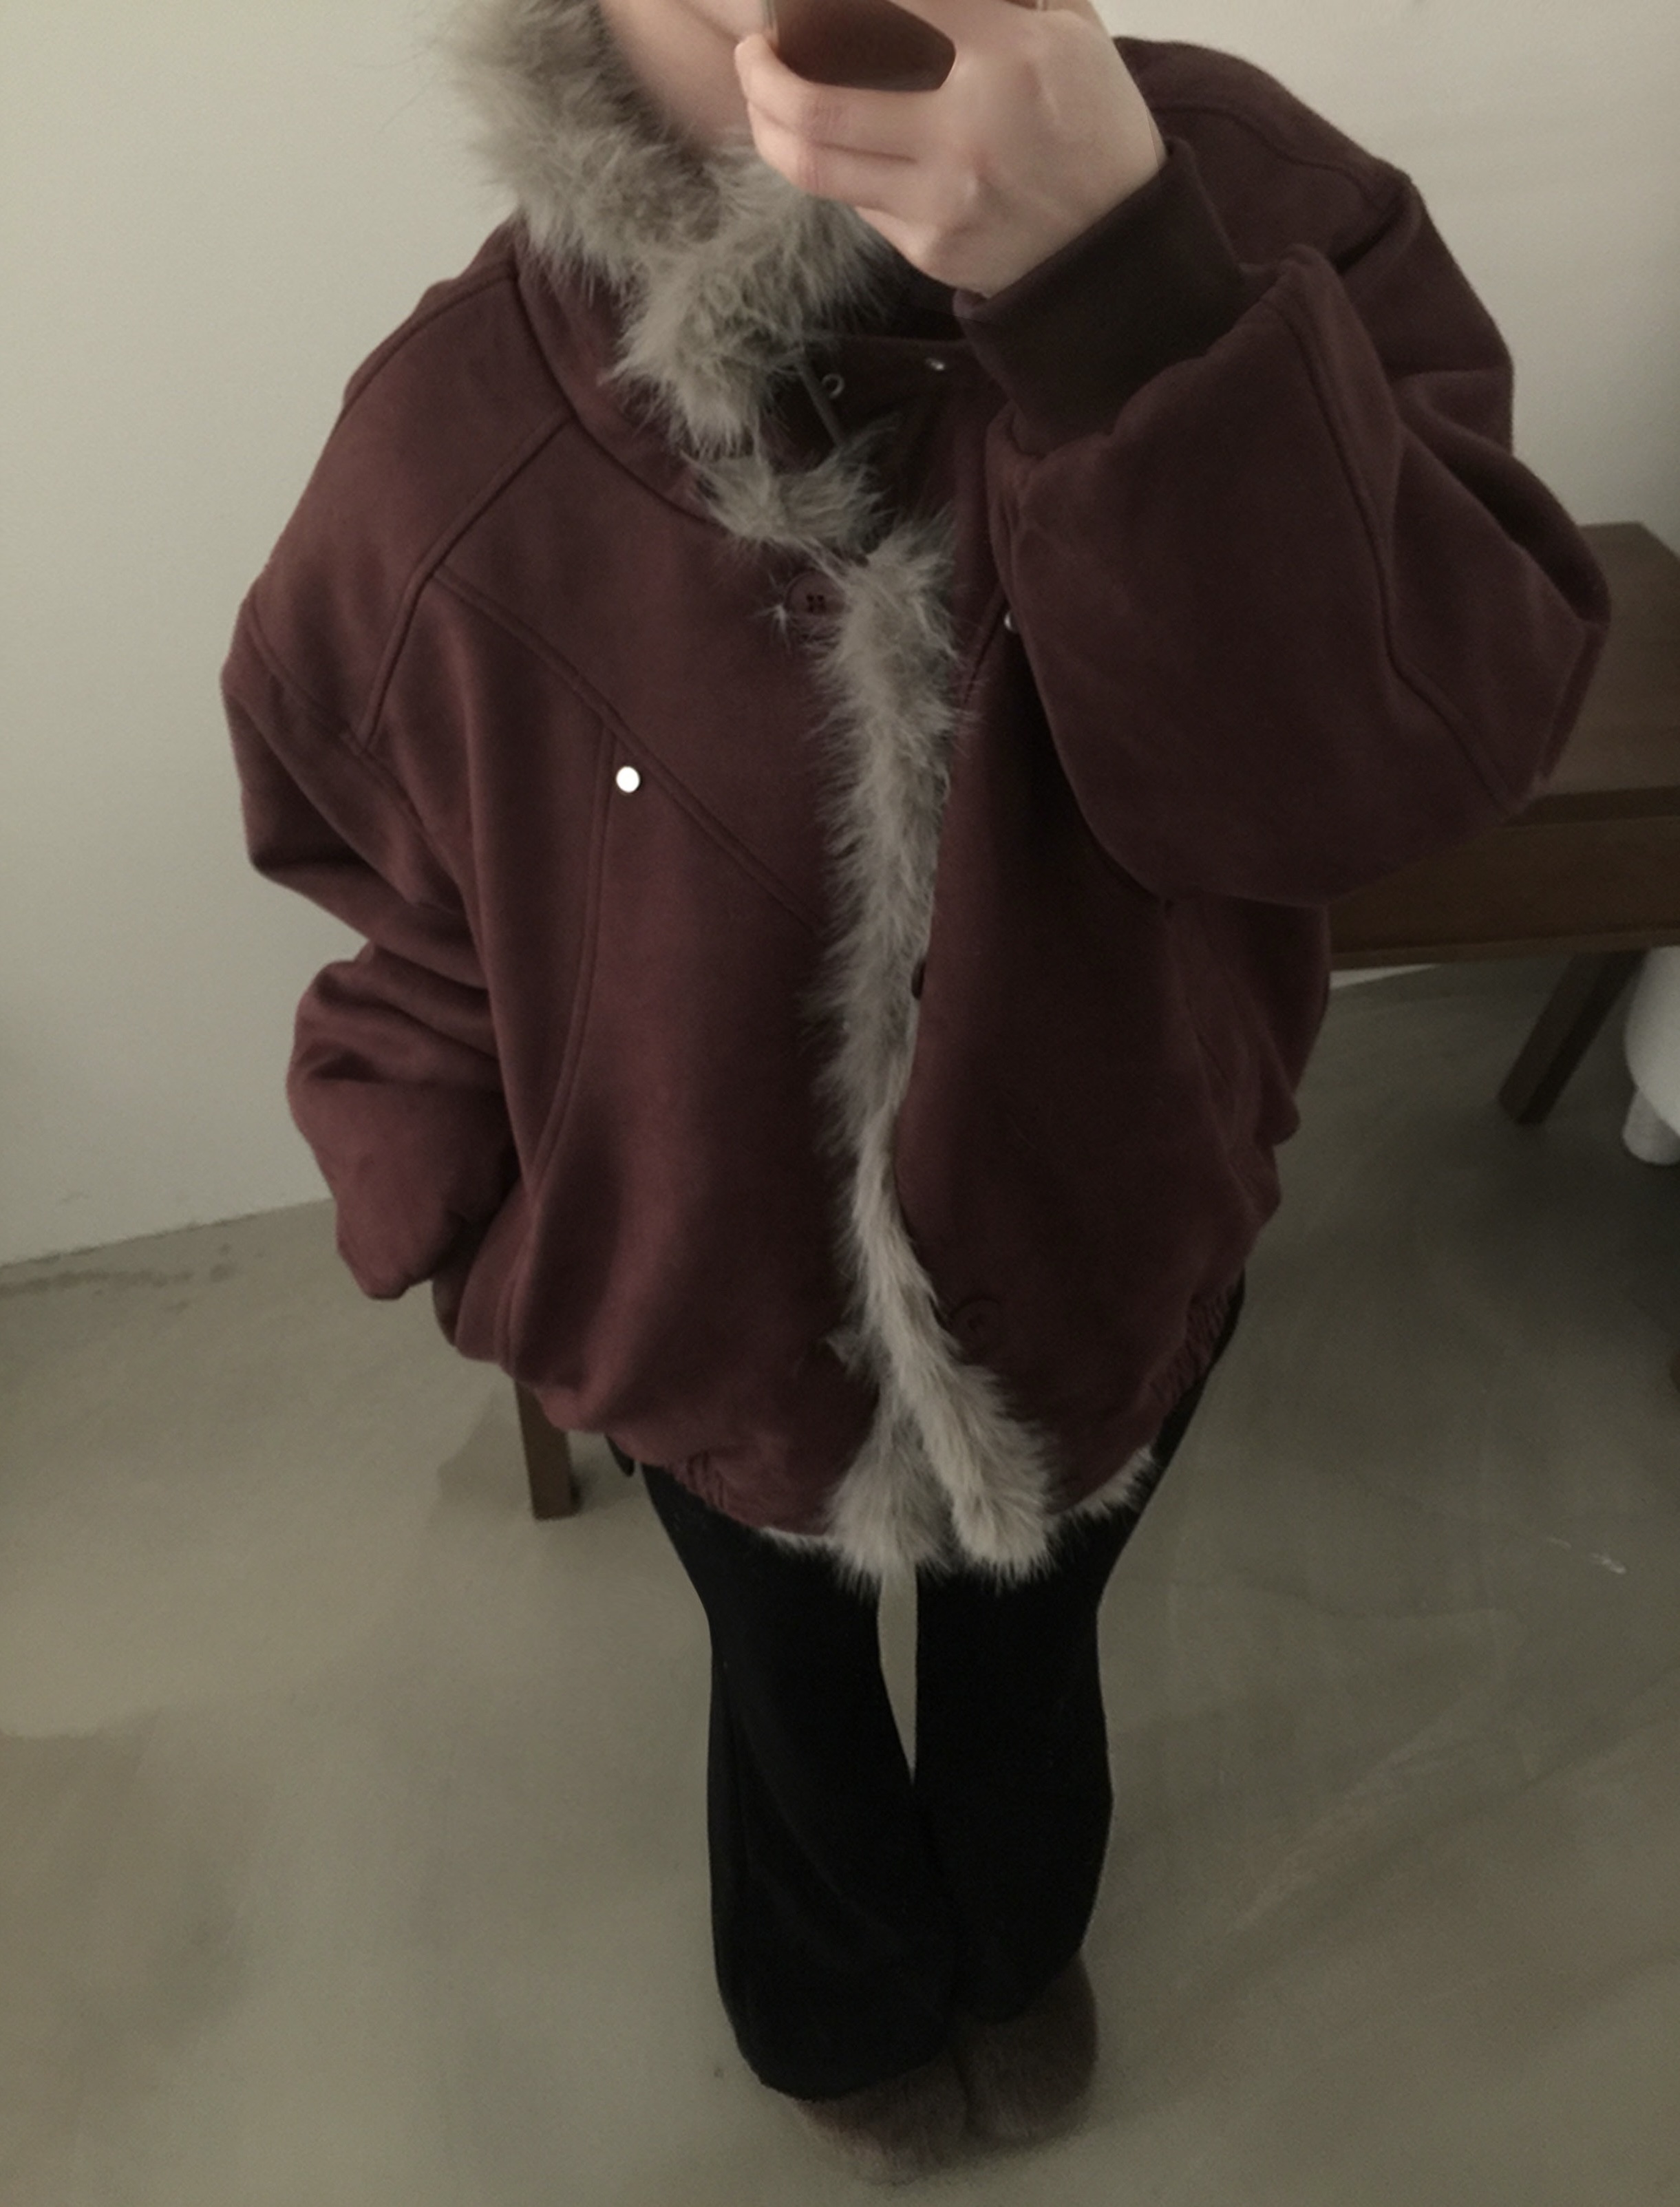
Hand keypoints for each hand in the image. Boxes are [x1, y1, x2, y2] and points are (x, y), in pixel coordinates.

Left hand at [733, 0, 1166, 298]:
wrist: (1118, 252)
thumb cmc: (1092, 127)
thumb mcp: (1072, 31)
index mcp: (1008, 55)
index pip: (886, 3)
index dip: (822, 1)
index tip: (799, 0)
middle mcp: (966, 129)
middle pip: (816, 99)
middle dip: (762, 71)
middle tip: (755, 49)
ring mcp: (941, 198)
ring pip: (814, 161)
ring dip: (767, 125)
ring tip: (761, 94)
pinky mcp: (928, 248)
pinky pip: (852, 198)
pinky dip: (826, 163)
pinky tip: (821, 140)